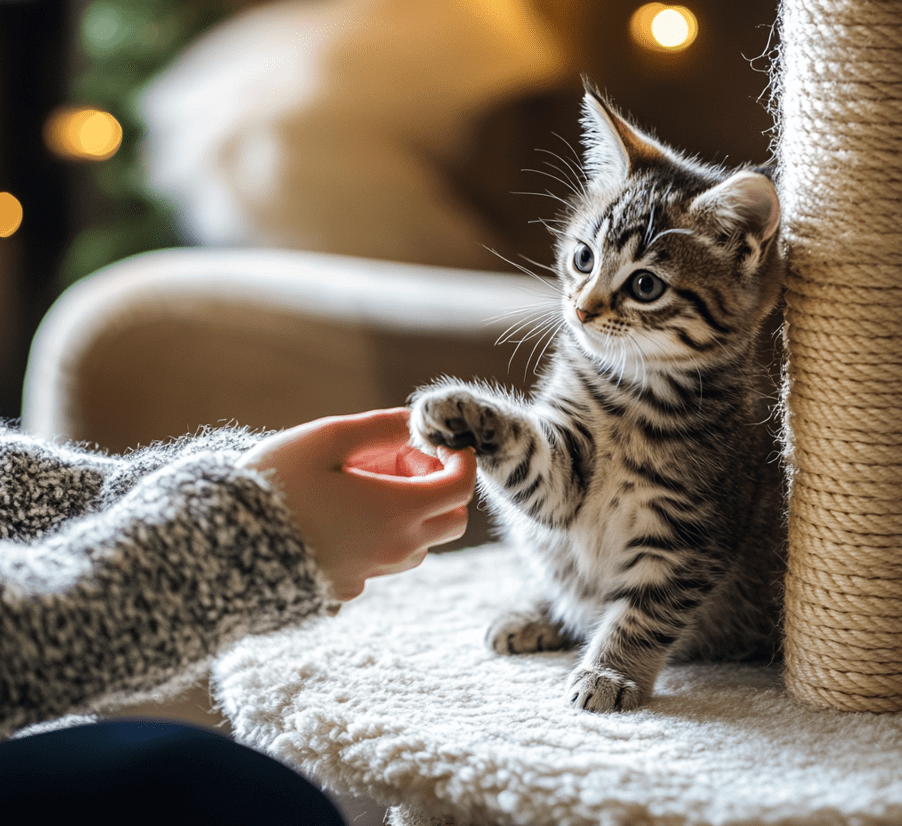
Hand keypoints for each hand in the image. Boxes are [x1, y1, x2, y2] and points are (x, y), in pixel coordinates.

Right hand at [236, 408, 476, 599]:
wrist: (221, 549)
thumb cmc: (275, 486)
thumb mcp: (328, 439)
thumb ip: (381, 428)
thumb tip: (414, 422)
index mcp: (398, 511)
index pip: (461, 486)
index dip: (457, 458)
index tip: (434, 441)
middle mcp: (395, 548)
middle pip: (451, 519)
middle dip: (437, 484)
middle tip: (394, 461)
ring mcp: (373, 572)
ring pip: (421, 541)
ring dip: (409, 508)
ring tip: (359, 482)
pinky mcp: (349, 586)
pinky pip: (386, 557)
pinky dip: (382, 532)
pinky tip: (341, 512)